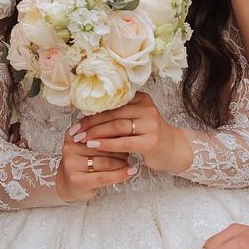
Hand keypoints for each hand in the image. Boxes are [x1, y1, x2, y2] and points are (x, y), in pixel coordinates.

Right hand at [54, 127, 136, 203]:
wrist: (69, 185)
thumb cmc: (84, 163)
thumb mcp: (89, 146)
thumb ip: (103, 136)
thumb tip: (127, 129)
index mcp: (73, 135)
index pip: (99, 129)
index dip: (116, 132)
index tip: (130, 133)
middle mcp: (70, 148)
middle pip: (104, 145)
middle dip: (120, 148)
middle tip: (130, 150)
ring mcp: (72, 165)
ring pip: (106, 161)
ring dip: (122, 162)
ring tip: (128, 162)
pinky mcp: (77, 180)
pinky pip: (104, 177)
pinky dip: (120, 174)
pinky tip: (130, 171)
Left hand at [70, 92, 190, 174]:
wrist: (173, 150)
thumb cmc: (149, 135)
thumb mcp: (136, 119)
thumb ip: (119, 114)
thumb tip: (87, 114)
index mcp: (141, 99)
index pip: (112, 103)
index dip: (92, 111)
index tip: (76, 120)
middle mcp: (147, 108)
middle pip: (113, 114)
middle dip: (91, 123)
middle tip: (75, 131)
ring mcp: (151, 125)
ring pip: (117, 126)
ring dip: (96, 133)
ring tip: (82, 139)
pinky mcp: (151, 141)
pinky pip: (124, 142)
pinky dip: (107, 144)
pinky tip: (95, 146)